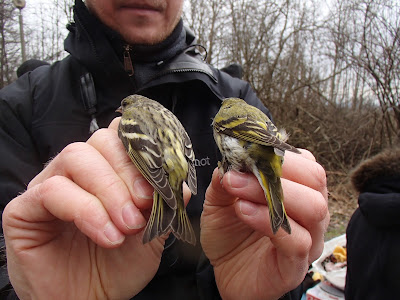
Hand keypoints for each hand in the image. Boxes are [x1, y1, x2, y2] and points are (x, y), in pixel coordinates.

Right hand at [3, 118, 178, 298]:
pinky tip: (107, 236)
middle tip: (143, 206)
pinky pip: (53, 190)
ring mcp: (49, 184)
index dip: (144, 153)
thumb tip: (183, 185)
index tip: (161, 183)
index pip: (122, 137)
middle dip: (128, 173)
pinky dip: (87, 210)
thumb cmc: (118, 265)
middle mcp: (77, 172)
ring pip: (77, 158)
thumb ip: (165, 205)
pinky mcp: (25, 208)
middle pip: (101, 140)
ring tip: (127, 226)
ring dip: (109, 191)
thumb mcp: (152, 234)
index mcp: (107, 171)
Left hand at [201, 150, 328, 299]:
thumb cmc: (229, 232)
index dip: (277, 154)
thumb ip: (226, 179)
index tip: (244, 153)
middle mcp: (310, 213)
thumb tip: (231, 158)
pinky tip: (243, 212)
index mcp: (297, 190)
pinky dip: (268, 221)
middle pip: (315, 179)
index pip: (305, 162)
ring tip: (238, 195)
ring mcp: (309, 239)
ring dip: (272, 194)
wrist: (224, 271)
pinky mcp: (297, 265)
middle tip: (237, 174)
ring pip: (313, 207)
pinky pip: (297, 241)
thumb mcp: (220, 200)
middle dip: (276, 171)